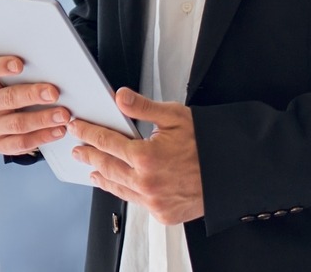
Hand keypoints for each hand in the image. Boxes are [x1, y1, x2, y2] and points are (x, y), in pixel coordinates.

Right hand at [0, 55, 70, 155]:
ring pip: (16, 123)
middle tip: (53, 93)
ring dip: (42, 118)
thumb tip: (49, 65)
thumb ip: (24, 71)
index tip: (19, 64)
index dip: (0, 66)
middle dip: (32, 95)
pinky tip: (58, 130)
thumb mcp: (11, 77)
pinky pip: (21, 142)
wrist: (8, 115)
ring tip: (63, 115)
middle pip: (6, 98)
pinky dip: (42, 136)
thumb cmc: (13, 87)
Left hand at [70, 87, 204, 224]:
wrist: (232, 174)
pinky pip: (136, 202)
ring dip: (102, 177)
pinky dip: (124, 192)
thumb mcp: (175, 117)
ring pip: (118, 188)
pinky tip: (119, 185)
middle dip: (89, 156)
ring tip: (93, 170)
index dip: (88, 133)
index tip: (78, 128)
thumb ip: (143, 108)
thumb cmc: (207, 145)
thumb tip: (120, 97)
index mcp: (147, 157)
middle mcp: (147, 183)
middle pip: (106, 167)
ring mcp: (154, 201)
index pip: (106, 142)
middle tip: (78, 150)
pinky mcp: (162, 214)